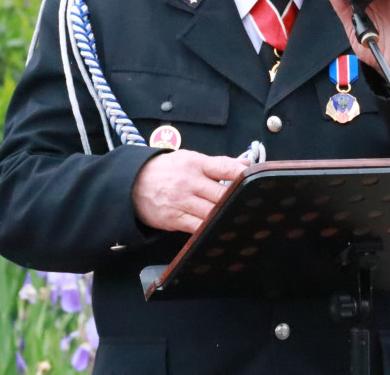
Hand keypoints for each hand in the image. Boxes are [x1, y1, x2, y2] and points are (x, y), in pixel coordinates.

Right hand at [132, 150, 248, 233]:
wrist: (132, 183)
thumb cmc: (166, 170)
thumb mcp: (189, 159)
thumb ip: (217, 164)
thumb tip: (244, 163)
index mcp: (195, 164)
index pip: (224, 167)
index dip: (242, 174)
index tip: (257, 179)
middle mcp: (189, 182)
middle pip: (221, 193)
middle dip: (238, 200)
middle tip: (257, 206)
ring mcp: (182, 202)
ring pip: (212, 212)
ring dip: (227, 216)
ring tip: (245, 221)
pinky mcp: (174, 219)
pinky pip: (197, 227)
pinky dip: (211, 230)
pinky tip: (223, 231)